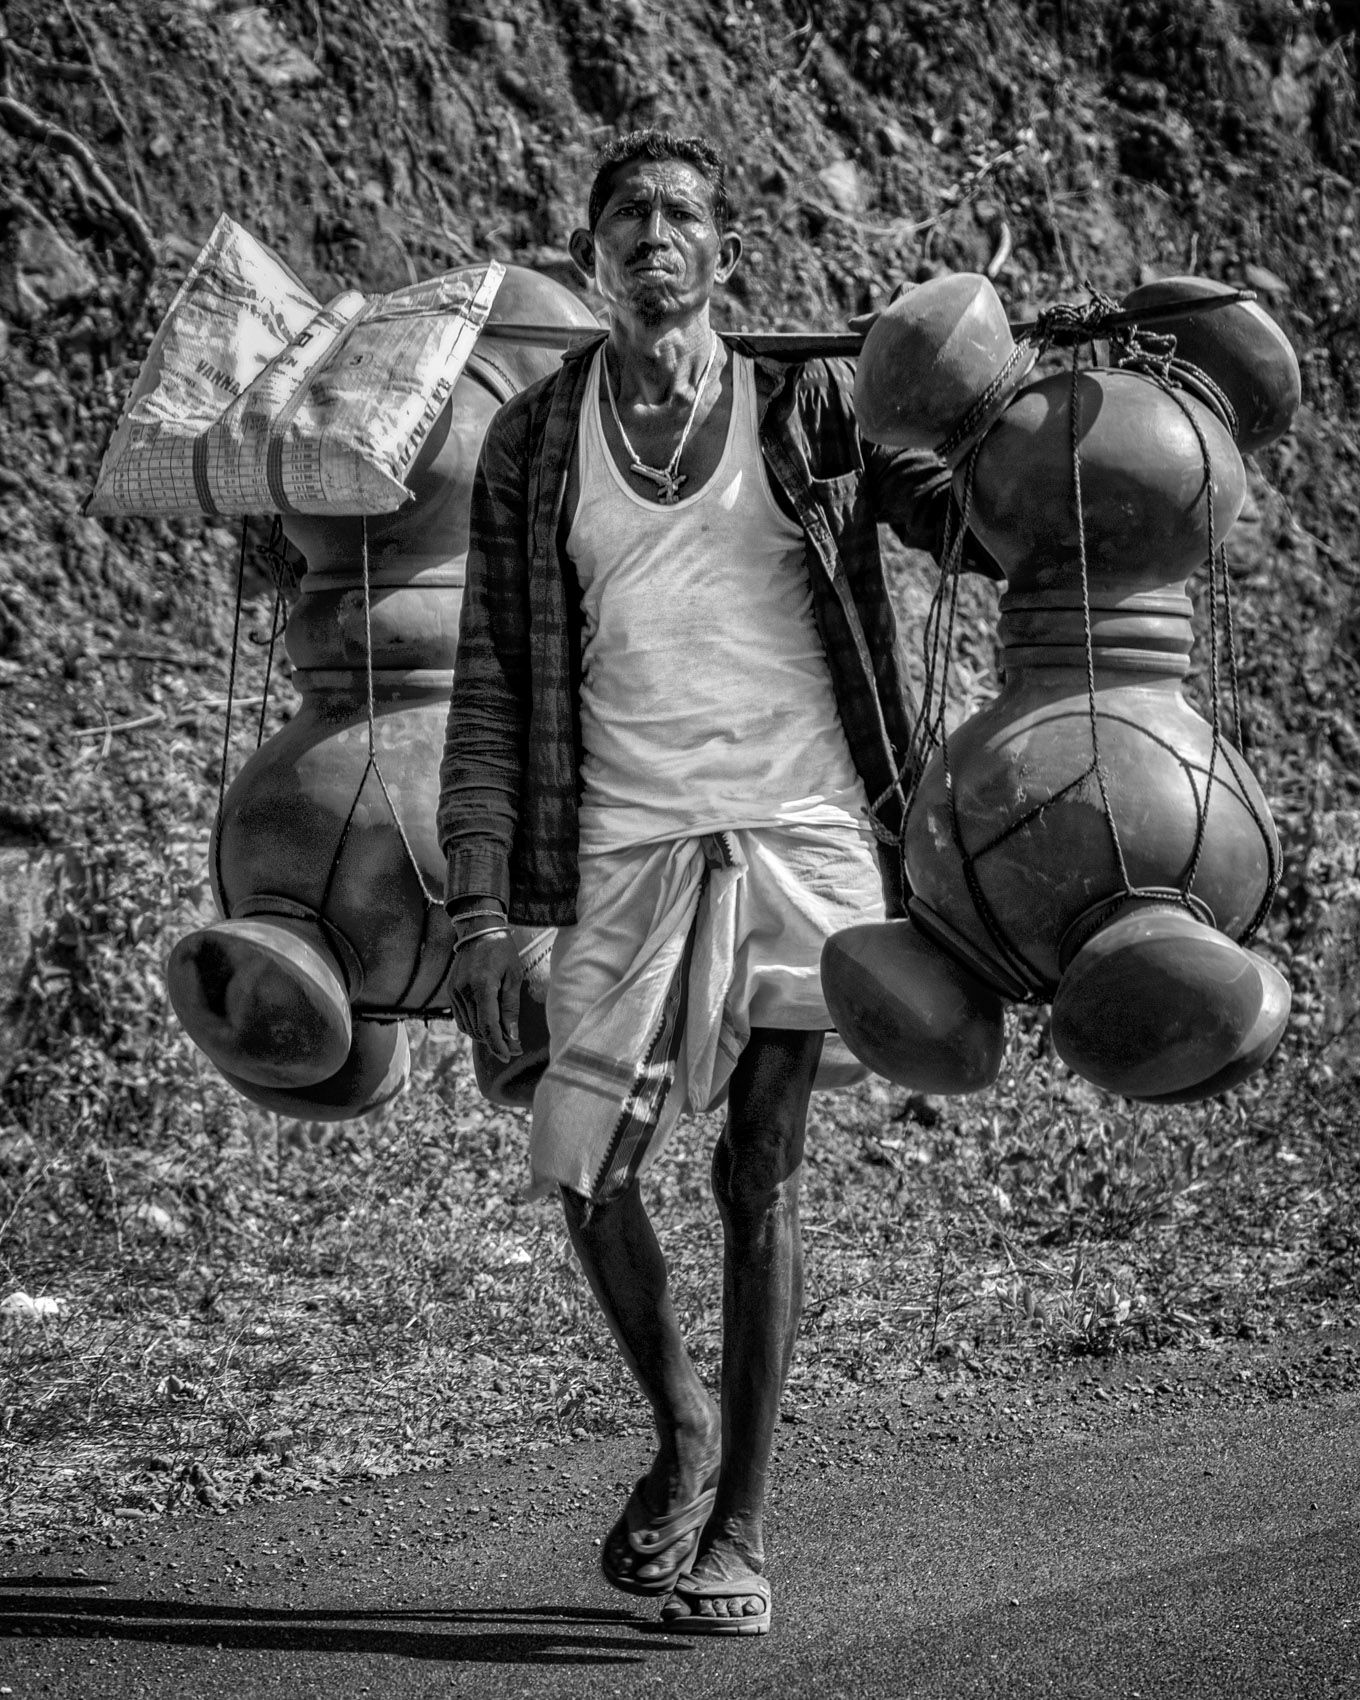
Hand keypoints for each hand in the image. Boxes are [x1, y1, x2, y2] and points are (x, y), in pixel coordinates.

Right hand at [448, 931, 523, 1061]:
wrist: (478, 931)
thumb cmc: (502, 951)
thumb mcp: (514, 977)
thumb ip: (511, 1007)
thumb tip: (512, 1036)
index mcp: (482, 986)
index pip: (488, 1026)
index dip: (499, 1044)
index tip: (509, 1054)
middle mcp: (464, 991)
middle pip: (478, 1029)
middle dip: (495, 1042)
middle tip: (513, 1046)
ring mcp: (454, 992)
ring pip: (468, 1027)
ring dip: (484, 1036)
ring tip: (502, 1037)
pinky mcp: (450, 992)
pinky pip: (460, 1018)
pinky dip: (473, 1026)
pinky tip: (486, 1026)